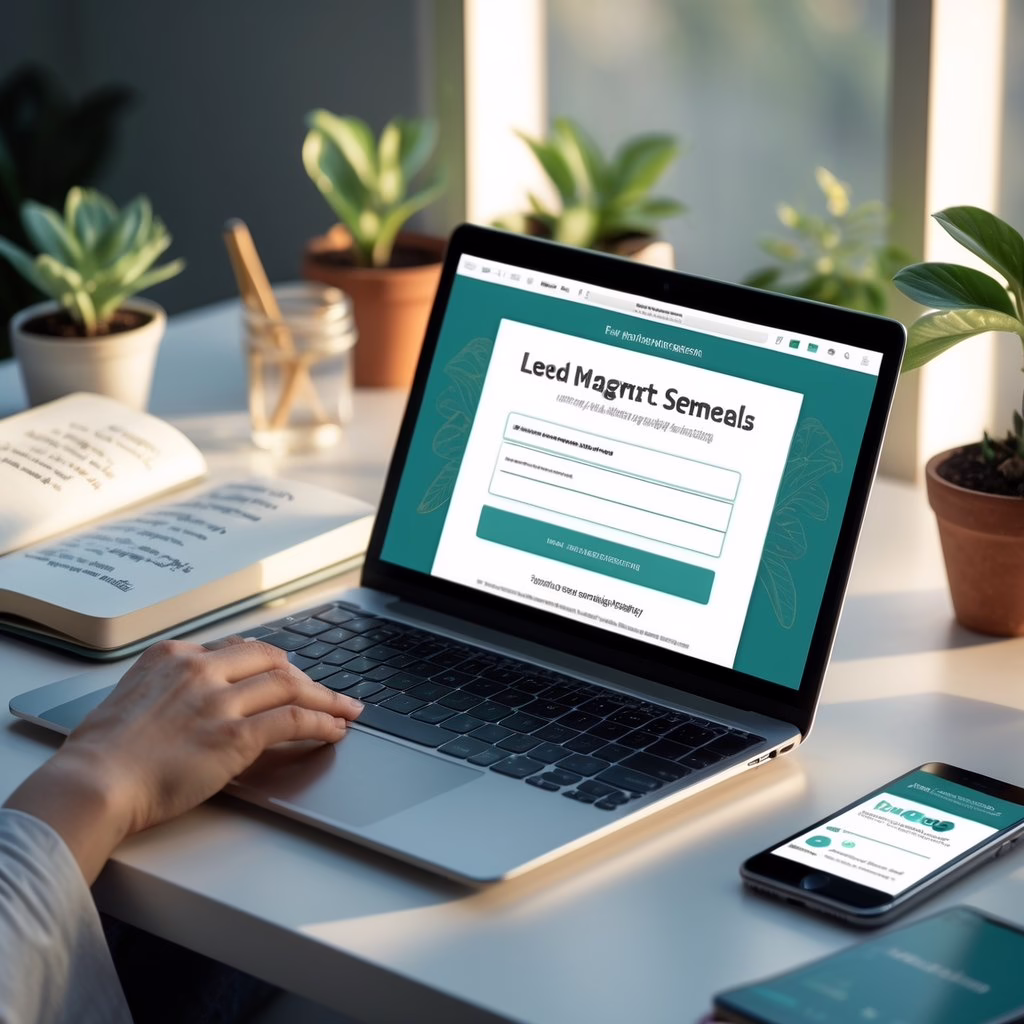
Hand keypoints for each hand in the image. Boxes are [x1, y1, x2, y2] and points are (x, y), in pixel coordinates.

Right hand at [4, 637, 362, 881]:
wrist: (91, 784)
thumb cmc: (102, 755)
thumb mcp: (132, 698)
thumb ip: (169, 690)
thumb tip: (197, 702)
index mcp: (173, 656)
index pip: (237, 648)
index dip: (271, 662)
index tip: (287, 672)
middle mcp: (200, 670)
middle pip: (271, 659)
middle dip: (304, 676)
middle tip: (325, 692)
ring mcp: (220, 701)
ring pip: (290, 686)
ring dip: (324, 698)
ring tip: (346, 709)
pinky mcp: (235, 735)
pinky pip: (293, 721)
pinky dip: (320, 723)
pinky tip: (333, 730)